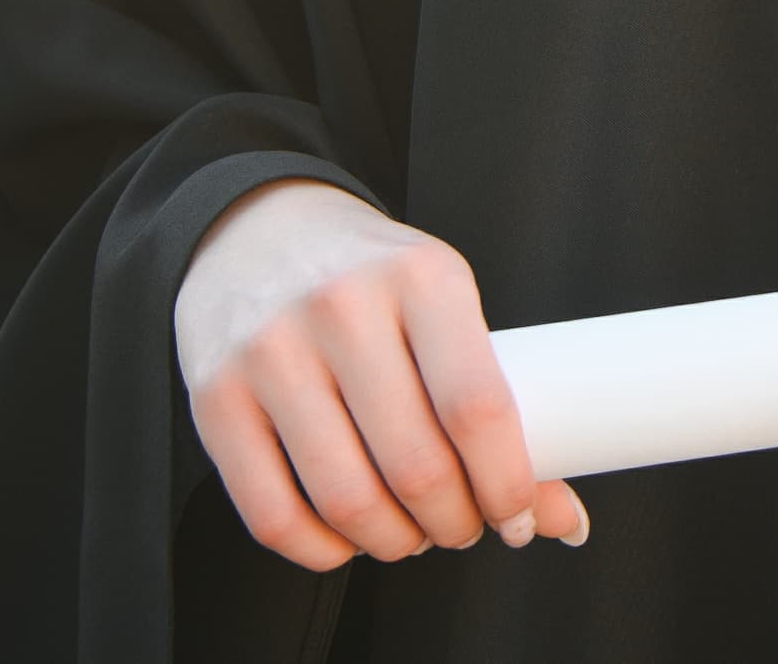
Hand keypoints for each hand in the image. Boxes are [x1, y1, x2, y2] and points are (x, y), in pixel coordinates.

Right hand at [173, 178, 588, 569]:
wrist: (258, 227)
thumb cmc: (374, 279)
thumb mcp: (445, 305)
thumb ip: (499, 400)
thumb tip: (564, 518)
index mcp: (424, 277)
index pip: (477, 406)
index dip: (508, 483)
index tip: (519, 518)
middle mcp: (343, 309)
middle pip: (415, 465)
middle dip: (454, 523)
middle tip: (465, 528)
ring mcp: (270, 353)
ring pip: (346, 498)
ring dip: (393, 543)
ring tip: (411, 535)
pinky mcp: (214, 397)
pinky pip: (271, 514)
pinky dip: (321, 550)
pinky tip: (347, 540)